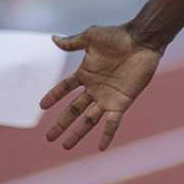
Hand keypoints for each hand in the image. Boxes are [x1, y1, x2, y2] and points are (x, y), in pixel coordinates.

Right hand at [40, 25, 162, 150]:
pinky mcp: (121, 102)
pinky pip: (113, 122)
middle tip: (49, 138)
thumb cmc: (119, 36)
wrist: (142, 40)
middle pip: (73, 110)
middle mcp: (95, 88)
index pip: (65, 88)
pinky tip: (101, 147)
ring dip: (78, 133)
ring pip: (89, 120)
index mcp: (86, 74)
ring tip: (66, 146)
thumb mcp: (92, 36)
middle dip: (61, 124)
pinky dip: (107, 134)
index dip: (53, 96)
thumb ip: (73, 42)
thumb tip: (53, 39)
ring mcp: (107, 97)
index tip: (41, 106)